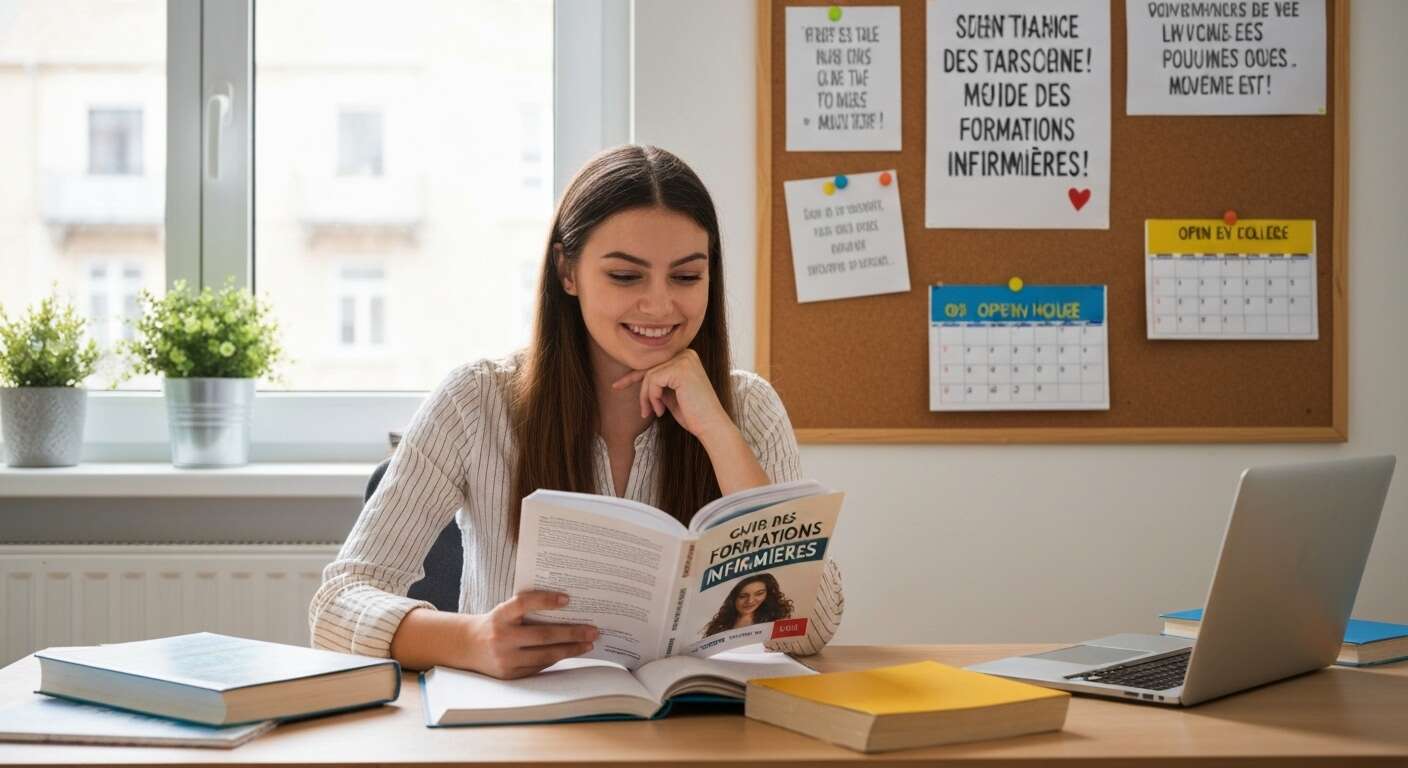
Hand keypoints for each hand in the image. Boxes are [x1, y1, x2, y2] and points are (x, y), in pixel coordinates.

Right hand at [461, 590, 598, 678]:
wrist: (467, 646)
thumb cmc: (495, 623)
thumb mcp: (505, 611)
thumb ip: (527, 609)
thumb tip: (566, 607)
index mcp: (500, 615)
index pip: (523, 603)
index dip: (545, 600)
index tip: (567, 598)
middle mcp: (501, 637)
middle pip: (543, 635)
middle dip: (572, 633)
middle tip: (593, 630)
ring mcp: (505, 658)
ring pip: (545, 654)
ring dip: (570, 649)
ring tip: (588, 644)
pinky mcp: (510, 674)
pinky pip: (539, 666)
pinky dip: (557, 658)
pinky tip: (571, 652)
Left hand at [611, 349, 731, 440]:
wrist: (711, 425)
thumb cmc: (693, 413)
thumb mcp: (670, 393)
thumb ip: (658, 382)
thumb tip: (635, 376)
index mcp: (685, 357)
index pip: (653, 363)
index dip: (633, 376)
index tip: (616, 386)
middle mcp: (686, 353)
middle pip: (649, 368)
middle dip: (641, 390)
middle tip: (644, 411)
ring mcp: (684, 360)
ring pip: (649, 375)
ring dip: (647, 397)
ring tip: (654, 412)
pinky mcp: (680, 369)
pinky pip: (653, 381)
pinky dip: (652, 398)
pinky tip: (661, 410)